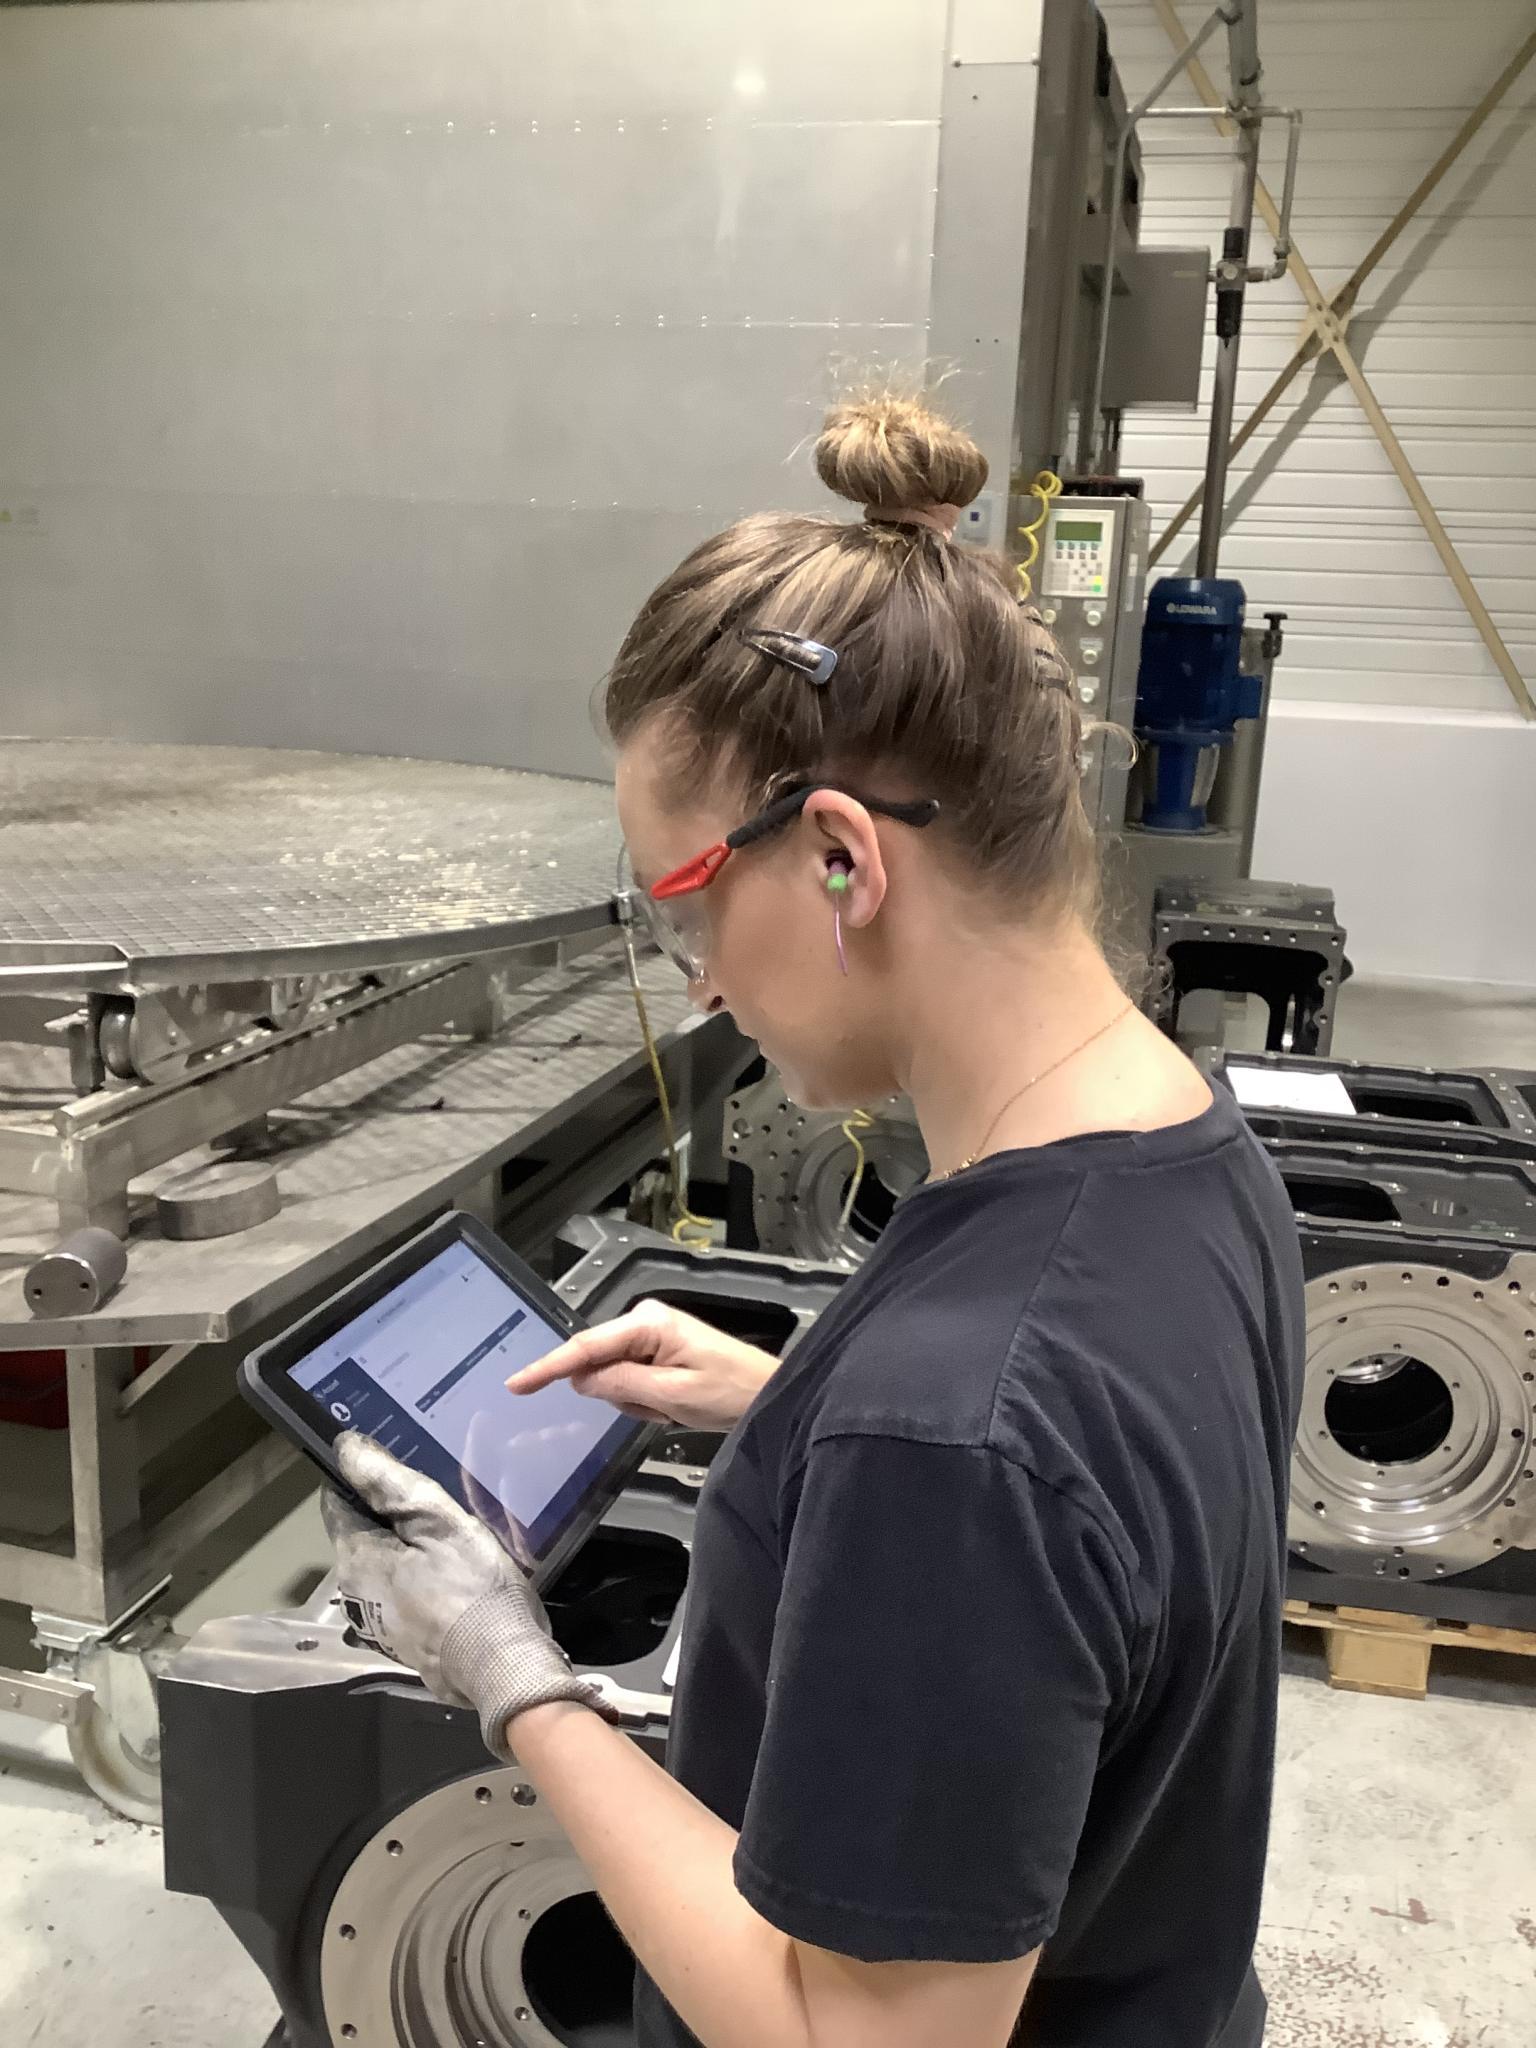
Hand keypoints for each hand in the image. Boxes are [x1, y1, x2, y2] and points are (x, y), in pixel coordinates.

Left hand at [322, 1432, 609, 1754]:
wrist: (503, 1667)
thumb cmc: (472, 1590)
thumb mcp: (439, 1522)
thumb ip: (388, 1483)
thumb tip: (344, 1446)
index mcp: (355, 1560)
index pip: (337, 1501)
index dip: (363, 1477)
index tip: (399, 1462)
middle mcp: (353, 1594)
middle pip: (362, 1535)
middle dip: (390, 1514)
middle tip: (438, 1498)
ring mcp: (377, 1624)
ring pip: (384, 1565)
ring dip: (406, 1548)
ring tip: (449, 1533)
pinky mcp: (403, 1643)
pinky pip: (402, 1594)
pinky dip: (419, 1578)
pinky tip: (453, 1574)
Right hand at [506, 1299, 777, 1430]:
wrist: (766, 1394)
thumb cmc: (729, 1390)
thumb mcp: (671, 1395)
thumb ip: (621, 1385)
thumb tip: (581, 1379)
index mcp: (647, 1324)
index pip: (584, 1348)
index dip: (548, 1367)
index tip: (516, 1384)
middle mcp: (645, 1321)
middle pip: (598, 1364)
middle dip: (620, 1395)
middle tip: (660, 1409)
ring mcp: (651, 1335)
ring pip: (613, 1378)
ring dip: (636, 1401)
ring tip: (672, 1407)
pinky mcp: (658, 1350)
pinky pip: (631, 1381)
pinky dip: (646, 1400)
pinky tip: (672, 1404)